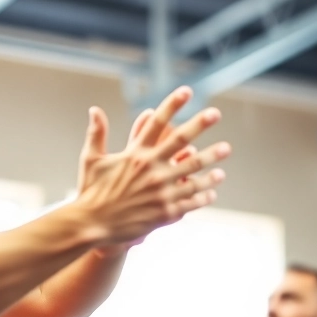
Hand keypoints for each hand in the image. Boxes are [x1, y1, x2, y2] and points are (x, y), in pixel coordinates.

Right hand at [74, 87, 229, 245]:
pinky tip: (213, 190)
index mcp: (134, 154)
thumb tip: (94, 108)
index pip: (156, 123)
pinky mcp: (165, 211)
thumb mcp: (91, 160)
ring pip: (193, 171)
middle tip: (215, 112)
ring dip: (211, 159)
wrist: (92, 226)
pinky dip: (204, 194)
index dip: (172, 105)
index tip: (187, 90)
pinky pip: (191, 200)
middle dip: (199, 124)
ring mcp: (161, 190)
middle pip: (180, 141)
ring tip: (225, 148)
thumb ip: (97, 133)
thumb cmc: (90, 191)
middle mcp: (151, 169)